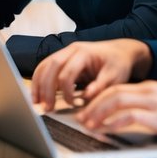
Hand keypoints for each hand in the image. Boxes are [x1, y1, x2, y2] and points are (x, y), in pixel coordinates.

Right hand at [30, 39, 150, 109]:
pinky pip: (45, 67)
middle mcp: (72, 49)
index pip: (67, 73)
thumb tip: (86, 96)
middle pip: (51, 67)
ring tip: (37, 103)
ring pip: (44, 65)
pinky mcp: (62, 58)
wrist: (119, 52)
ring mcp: (65, 52)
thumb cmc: (118, 64)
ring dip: (38, 84)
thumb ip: (101, 86)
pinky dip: (39, 80)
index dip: (66, 92)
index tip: (72, 105)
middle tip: (47, 108)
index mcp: (84, 53)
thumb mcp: (116, 77)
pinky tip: (38, 95)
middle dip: (47, 89)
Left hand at [77, 81, 156, 146]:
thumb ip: (147, 106)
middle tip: (80, 117)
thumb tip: (125, 116)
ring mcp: (155, 103)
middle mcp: (150, 91)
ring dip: (98, 113)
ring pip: (117, 101)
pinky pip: (131, 117)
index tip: (85, 109)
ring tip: (87, 124)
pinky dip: (113, 122)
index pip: (117, 87)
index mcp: (150, 87)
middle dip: (93, 104)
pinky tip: (105, 129)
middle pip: (113, 92)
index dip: (98, 98)